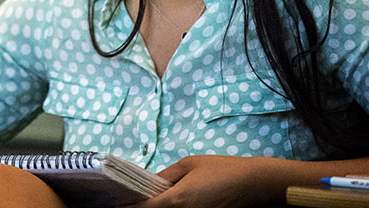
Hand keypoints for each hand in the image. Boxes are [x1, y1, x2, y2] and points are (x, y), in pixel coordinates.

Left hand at [135, 155, 281, 207]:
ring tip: (147, 199)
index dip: (125, 207)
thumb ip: (165, 176)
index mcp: (175, 201)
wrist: (255, 184)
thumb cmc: (222, 170)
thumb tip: (149, 184)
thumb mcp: (189, 165)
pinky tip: (167, 202)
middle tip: (130, 199)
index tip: (113, 203)